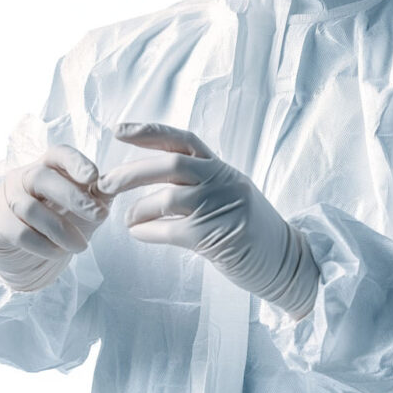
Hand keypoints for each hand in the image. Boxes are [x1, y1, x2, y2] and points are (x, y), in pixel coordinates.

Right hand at [0, 145, 109, 291]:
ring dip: (61, 229)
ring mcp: (5, 201)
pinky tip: (59, 253)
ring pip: (31, 209)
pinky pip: (21, 233)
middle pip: (42, 178)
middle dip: (73, 197)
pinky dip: (44, 246)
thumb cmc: (59, 226)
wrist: (29, 260)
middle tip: (100, 216)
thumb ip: (99, 195)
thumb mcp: (84, 210)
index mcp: (46, 168)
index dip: (75, 162)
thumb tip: (117, 182)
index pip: (57, 154)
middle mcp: (22, 178)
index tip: (93, 177)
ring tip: (81, 246)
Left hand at [97, 122, 317, 316]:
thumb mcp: (229, 193)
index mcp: (222, 168)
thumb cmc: (251, 230)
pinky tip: (140, 233)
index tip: (119, 130)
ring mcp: (221, 209)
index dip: (149, 132)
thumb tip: (152, 177)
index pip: (183, 141)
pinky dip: (147, 232)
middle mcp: (222, 182)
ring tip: (128, 219)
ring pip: (167, 199)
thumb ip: (199, 181)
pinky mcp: (216, 238)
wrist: (287, 262)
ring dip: (138, 209)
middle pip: (170, 166)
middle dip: (131, 172)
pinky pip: (170, 231)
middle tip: (106, 183)